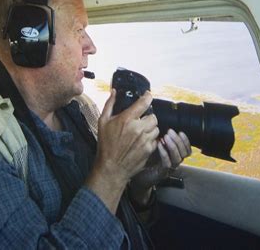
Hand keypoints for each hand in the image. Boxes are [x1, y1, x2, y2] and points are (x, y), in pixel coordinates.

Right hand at [86, 89, 158, 212]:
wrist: (111, 167)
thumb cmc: (105, 145)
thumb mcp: (103, 122)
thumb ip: (109, 105)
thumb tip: (114, 92)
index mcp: (126, 119)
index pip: (144, 103)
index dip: (148, 97)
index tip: (148, 95)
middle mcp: (138, 128)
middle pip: (153, 117)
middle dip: (148, 118)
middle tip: (141, 121)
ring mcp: (145, 139)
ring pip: (156, 128)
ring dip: (150, 129)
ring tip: (141, 133)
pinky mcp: (149, 149)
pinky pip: (155, 140)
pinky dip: (150, 140)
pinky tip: (141, 142)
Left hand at [129, 129, 190, 204]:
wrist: (138, 176)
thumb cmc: (146, 160)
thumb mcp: (154, 146)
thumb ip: (159, 138)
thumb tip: (158, 123)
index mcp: (175, 155)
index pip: (187, 149)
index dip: (186, 141)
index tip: (180, 131)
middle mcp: (174, 162)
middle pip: (184, 153)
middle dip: (178, 141)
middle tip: (170, 132)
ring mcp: (169, 169)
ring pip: (178, 158)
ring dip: (172, 146)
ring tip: (165, 137)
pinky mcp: (162, 173)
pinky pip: (167, 163)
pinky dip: (164, 153)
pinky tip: (159, 145)